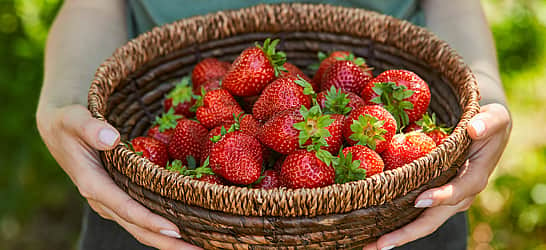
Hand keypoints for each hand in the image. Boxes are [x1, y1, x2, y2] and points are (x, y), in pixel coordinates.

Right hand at [37, 105, 200, 249]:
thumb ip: (90, 128)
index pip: (125, 207)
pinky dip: (161, 228)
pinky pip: (141, 218)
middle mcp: (103, 199)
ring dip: (167, 240)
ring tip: (198, 247)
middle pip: (137, 228)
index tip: (174, 230)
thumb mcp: (74, 119)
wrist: (59, 130)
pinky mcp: (118, 198)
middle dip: (167, 242)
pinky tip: (185, 229)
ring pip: (140, 228)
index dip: (149, 220)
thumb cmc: (68, 122)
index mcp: (93, 183)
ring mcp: (111, 202)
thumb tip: (111, 139)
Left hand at [363, 103, 511, 249]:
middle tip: (380, 244)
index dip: (441, 197)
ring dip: (397, 235)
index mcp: (474, 177)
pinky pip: (415, 214)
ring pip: (421, 222)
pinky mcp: (434, 198)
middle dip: (407, 233)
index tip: (420, 200)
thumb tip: (475, 129)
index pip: (459, 191)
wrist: (485, 133)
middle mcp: (459, 196)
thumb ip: (488, 122)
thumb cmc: (488, 123)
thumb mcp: (494, 117)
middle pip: (433, 220)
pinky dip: (396, 223)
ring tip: (370, 245)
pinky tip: (374, 230)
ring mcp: (446, 200)